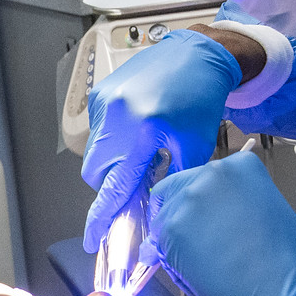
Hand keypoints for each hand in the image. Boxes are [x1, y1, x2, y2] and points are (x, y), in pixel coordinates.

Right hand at [80, 30, 241, 251]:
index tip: (93, 241)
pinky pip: (96, 130)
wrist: (196, 54)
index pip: (114, 188)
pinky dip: (112, 138)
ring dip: (113, 161)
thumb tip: (152, 212)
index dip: (101, 219)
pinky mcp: (99, 93)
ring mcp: (104, 103)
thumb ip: (171, 183)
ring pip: (94, 153)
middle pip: (96, 174)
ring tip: (142, 149)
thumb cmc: (201, 99)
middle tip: (137, 179)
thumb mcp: (195, 147)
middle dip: (111, 184)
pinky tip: (136, 128)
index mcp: (144, 133)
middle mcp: (118, 117)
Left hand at [148, 152, 295, 295]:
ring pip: (163, 219)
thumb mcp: (264, 208)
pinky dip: (171, 260)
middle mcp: (209, 174)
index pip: (201, 177)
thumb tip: (206, 214)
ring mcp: (188, 200)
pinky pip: (159, 245)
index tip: (204, 218)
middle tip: (194, 241)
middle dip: (179, 215)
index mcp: (237, 165)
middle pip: (174, 190)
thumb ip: (230, 201)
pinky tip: (198, 271)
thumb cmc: (283, 257)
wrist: (279, 288)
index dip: (199, 202)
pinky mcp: (171, 229)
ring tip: (204, 261)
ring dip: (174, 239)